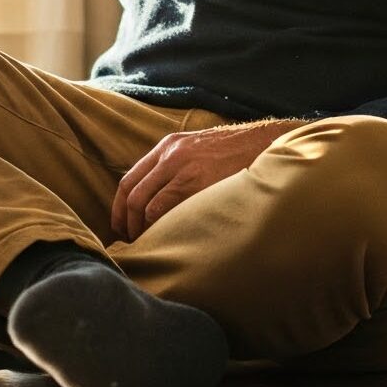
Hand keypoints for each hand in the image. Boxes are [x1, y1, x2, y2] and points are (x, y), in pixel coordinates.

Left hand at [109, 120, 300, 241]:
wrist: (267, 143)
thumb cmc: (236, 154)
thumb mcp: (199, 151)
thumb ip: (177, 170)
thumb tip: (158, 204)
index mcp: (168, 146)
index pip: (129, 179)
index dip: (119, 207)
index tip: (121, 227)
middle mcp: (170, 154)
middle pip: (131, 193)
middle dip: (125, 222)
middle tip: (130, 242)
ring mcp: (182, 166)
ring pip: (143, 203)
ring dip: (140, 228)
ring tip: (148, 244)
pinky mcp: (197, 181)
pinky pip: (163, 208)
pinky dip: (157, 226)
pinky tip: (164, 238)